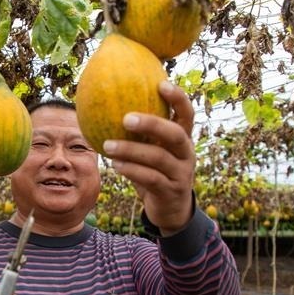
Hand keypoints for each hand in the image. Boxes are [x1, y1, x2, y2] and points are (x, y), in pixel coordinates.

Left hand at [102, 81, 195, 234]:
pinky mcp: (171, 191)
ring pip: (159, 158)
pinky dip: (132, 170)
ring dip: (131, 150)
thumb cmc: (156, 173)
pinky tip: (115, 165)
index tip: (161, 83)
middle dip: (152, 124)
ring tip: (107, 145)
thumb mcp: (152, 152)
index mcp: (184, 139)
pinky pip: (150, 178)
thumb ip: (139, 135)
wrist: (171, 211)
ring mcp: (181, 173)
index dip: (178, 98)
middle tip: (126, 118)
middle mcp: (187, 153)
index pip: (187, 114)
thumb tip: (107, 108)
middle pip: (175, 134)